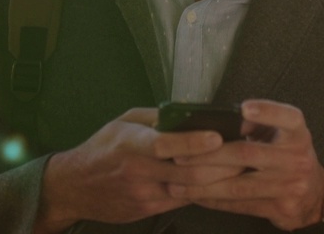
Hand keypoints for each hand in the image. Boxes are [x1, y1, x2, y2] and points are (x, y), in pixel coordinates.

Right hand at [36, 108, 243, 232]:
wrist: (75, 187)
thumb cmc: (103, 148)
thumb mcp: (124, 122)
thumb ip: (156, 119)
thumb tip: (189, 114)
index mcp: (132, 144)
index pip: (166, 145)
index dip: (193, 143)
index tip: (217, 136)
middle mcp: (140, 171)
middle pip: (187, 172)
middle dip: (221, 165)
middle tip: (248, 155)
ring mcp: (145, 194)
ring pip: (190, 189)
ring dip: (220, 181)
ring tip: (245, 169)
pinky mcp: (150, 209)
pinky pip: (184, 199)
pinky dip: (204, 191)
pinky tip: (223, 184)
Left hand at [165, 100, 323, 230]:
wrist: (312, 195)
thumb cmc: (287, 155)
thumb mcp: (281, 134)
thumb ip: (257, 125)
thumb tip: (217, 122)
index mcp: (297, 134)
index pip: (288, 118)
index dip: (267, 112)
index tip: (244, 108)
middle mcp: (296, 158)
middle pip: (247, 154)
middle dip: (209, 156)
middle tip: (180, 155)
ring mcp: (289, 185)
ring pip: (239, 185)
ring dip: (204, 185)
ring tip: (178, 182)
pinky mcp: (279, 207)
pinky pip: (240, 204)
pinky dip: (214, 200)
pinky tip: (195, 196)